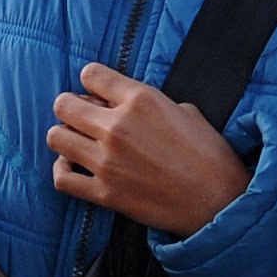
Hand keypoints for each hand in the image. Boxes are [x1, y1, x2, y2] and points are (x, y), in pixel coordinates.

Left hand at [48, 66, 250, 234]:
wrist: (220, 202)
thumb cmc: (210, 155)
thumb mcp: (185, 110)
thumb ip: (148, 102)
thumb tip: (120, 104)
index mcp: (140, 99)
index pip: (90, 74)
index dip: (92, 81)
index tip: (98, 92)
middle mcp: (117, 126)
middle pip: (63, 104)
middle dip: (70, 107)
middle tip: (83, 117)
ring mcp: (106, 161)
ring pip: (56, 137)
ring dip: (64, 136)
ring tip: (78, 142)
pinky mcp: (104, 192)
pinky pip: (61, 177)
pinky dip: (62, 169)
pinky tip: (74, 166)